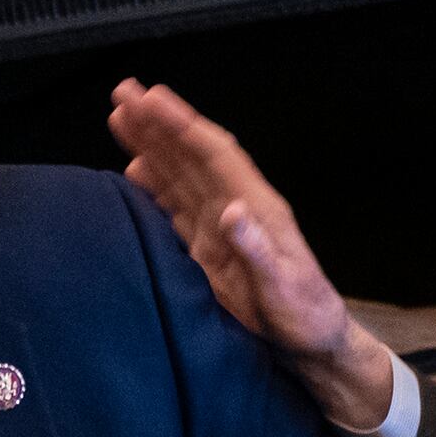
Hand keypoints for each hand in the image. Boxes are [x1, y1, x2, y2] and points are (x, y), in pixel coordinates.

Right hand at [107, 79, 388, 429]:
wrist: (313, 344)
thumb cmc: (305, 317)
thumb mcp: (284, 288)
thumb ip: (258, 250)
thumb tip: (233, 211)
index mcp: (258, 208)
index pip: (215, 156)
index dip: (183, 126)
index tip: (153, 98)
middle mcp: (238, 208)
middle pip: (192, 156)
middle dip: (159, 124)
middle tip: (124, 92)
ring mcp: (222, 227)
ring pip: (181, 175)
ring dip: (152, 146)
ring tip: (121, 117)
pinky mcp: (209, 249)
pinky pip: (176, 207)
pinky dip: (154, 186)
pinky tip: (135, 171)